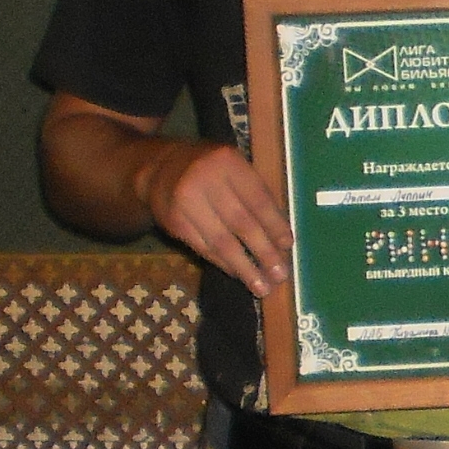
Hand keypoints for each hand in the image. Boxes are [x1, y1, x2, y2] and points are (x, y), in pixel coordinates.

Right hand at [138, 141, 292, 299]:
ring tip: (261, 286)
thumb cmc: (210, 171)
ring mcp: (186, 203)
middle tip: (279, 275)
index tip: (288, 246)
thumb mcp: (234, 169)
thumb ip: (256, 195)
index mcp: (228, 162)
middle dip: (263, 252)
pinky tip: (237, 273)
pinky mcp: (174, 222)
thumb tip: (280, 239)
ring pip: (221, 241)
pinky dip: (223, 263)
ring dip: (244, 267)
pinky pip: (204, 248)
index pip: (258, 199)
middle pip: (241, 223)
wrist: (160, 169)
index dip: (274, 225)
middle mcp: (205, 180)